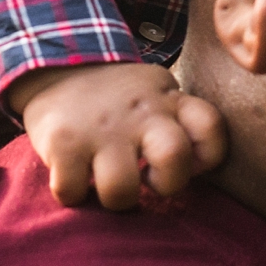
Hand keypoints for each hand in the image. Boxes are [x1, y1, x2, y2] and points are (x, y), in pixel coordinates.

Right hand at [7, 61, 227, 210]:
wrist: (56, 67)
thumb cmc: (117, 99)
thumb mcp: (155, 93)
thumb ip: (179, 122)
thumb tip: (196, 170)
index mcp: (168, 100)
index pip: (210, 127)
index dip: (207, 155)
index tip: (188, 163)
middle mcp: (140, 113)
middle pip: (173, 157)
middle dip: (166, 183)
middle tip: (146, 179)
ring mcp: (101, 129)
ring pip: (121, 191)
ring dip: (115, 198)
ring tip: (105, 182)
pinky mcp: (63, 143)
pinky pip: (72, 192)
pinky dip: (72, 193)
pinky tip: (73, 174)